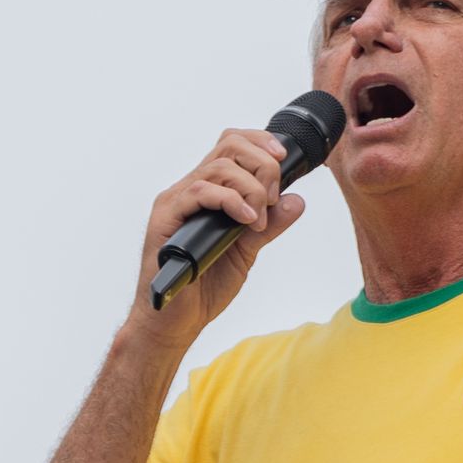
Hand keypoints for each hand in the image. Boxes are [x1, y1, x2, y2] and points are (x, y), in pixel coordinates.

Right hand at [125, 128, 307, 348]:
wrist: (176, 321)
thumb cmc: (204, 287)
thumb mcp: (247, 250)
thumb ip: (270, 225)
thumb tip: (296, 201)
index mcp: (208, 191)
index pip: (232, 145)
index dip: (259, 141)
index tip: (283, 157)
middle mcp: (190, 189)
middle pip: (228, 145)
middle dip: (262, 164)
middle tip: (272, 198)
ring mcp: (177, 202)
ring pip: (218, 166)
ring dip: (250, 188)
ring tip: (259, 218)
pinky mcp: (166, 218)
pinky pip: (200, 192)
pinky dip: (231, 201)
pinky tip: (247, 220)